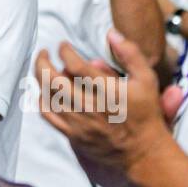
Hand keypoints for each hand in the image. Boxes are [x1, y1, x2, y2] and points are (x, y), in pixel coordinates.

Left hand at [36, 31, 168, 186]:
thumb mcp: (147, 80)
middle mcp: (88, 106)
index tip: (63, 45)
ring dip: (40, 78)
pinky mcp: (72, 135)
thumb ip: (130, 54)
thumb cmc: (146, 114)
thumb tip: (111, 33)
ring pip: (47, 96)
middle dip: (42, 61)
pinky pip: (48, 115)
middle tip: (44, 52)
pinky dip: (41, 100)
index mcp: (105, 90)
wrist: (143, 153)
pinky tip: (43, 91)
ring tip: (42, 68)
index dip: (64, 50)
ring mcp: (78, 122)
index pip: (74, 64)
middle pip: (52, 79)